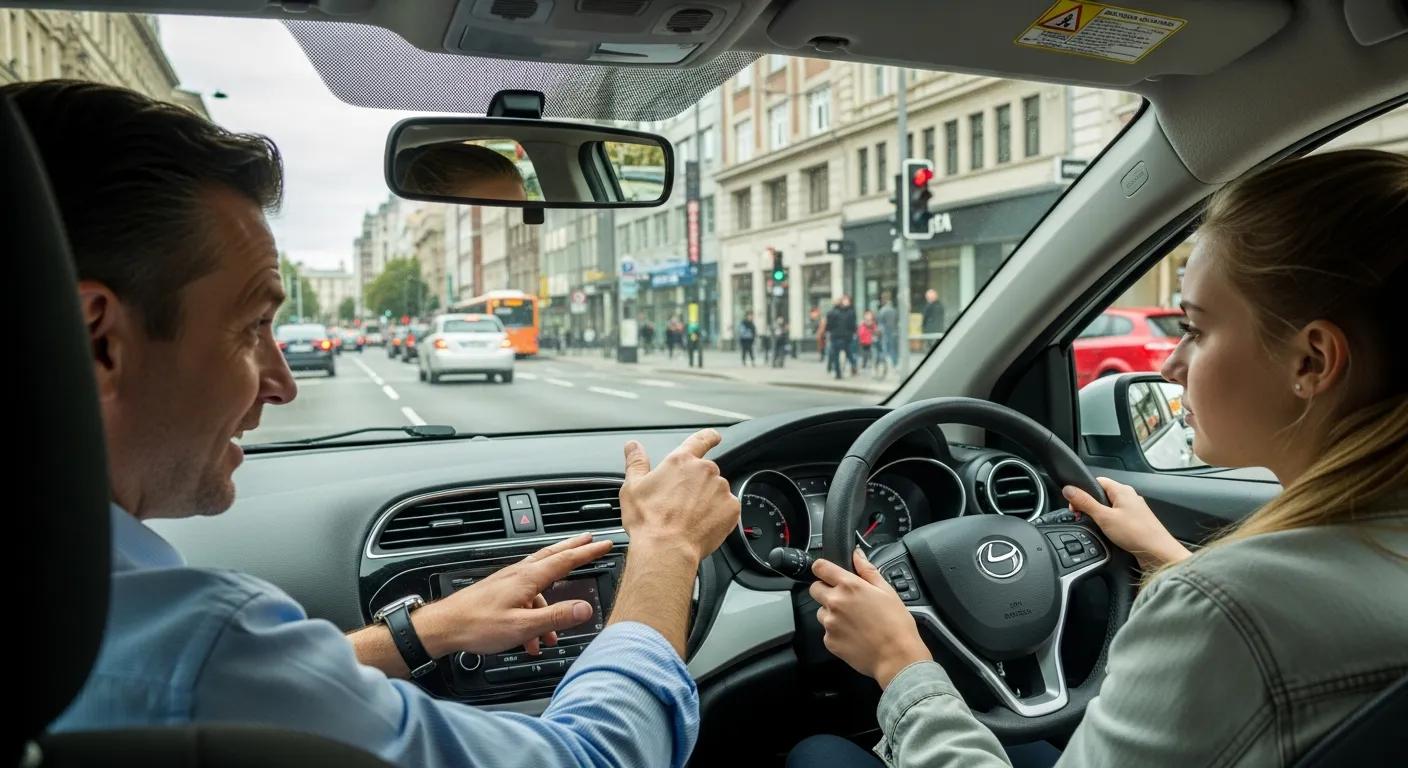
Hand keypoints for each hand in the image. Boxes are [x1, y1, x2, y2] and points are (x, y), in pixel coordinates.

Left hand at [416, 533, 611, 656]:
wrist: (443, 627)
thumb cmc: (476, 625)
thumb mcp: (522, 625)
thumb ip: (555, 617)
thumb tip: (584, 609)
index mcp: (527, 578)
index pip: (565, 559)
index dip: (587, 552)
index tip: (604, 543)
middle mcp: (518, 574)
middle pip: (552, 556)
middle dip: (573, 549)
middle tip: (589, 540)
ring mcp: (507, 582)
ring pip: (539, 581)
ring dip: (552, 601)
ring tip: (555, 629)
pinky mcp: (498, 592)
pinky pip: (525, 598)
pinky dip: (535, 613)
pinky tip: (531, 638)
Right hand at [619, 429, 739, 563]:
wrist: (666, 549)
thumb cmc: (648, 520)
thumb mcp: (633, 487)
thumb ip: (636, 462)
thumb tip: (633, 446)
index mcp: (681, 461)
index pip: (701, 440)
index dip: (709, 437)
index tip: (714, 437)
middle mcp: (704, 470)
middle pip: (706, 472)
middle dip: (697, 485)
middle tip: (681, 504)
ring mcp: (720, 489)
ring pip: (716, 491)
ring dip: (707, 500)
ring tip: (690, 517)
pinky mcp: (731, 508)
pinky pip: (727, 508)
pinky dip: (718, 514)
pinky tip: (702, 524)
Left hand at [810, 549, 931, 688]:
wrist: (896, 657)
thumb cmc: (896, 625)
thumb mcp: (887, 590)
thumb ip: (867, 569)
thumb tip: (857, 554)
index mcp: (849, 586)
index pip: (820, 567)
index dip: (823, 568)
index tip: (827, 573)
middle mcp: (835, 602)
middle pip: (815, 589)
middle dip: (826, 590)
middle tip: (845, 599)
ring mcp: (830, 623)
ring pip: (821, 611)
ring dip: (832, 613)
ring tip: (854, 621)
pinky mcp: (829, 641)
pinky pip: (827, 631)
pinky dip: (836, 632)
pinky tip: (854, 634)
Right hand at [1062, 477, 1190, 570]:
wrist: (1158, 553)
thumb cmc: (1137, 533)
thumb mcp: (1104, 517)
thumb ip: (1085, 503)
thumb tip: (1069, 490)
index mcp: (1122, 490)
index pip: (1096, 481)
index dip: (1082, 491)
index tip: (1074, 505)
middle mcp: (1129, 497)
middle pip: (1101, 495)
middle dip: (1089, 506)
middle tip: (1082, 517)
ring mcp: (1133, 510)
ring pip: (1109, 508)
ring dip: (1098, 516)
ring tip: (1096, 527)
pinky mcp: (1135, 522)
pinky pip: (1116, 518)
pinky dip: (1109, 524)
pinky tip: (1108, 534)